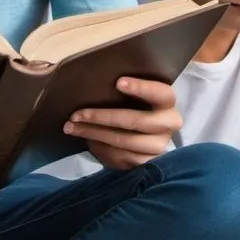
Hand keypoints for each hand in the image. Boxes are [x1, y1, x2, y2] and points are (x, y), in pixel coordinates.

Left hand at [66, 77, 181, 168]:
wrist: (139, 135)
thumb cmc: (130, 105)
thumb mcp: (129, 95)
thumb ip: (119, 87)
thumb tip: (81, 75)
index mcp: (166, 103)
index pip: (161, 93)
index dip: (142, 88)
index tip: (118, 83)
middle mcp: (168, 124)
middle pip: (136, 121)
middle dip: (101, 117)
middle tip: (76, 114)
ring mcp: (159, 146)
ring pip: (124, 141)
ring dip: (94, 134)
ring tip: (71, 128)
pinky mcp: (149, 163)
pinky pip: (122, 157)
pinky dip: (101, 149)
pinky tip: (87, 141)